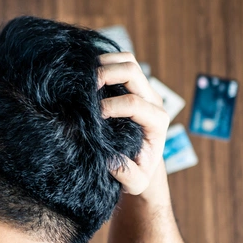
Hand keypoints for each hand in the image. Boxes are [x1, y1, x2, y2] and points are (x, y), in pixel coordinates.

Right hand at [97, 53, 169, 195]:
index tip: (93, 116)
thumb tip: (110, 159)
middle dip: (107, 74)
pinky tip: (87, 75)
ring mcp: (143, 89)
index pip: (134, 104)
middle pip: (132, 72)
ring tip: (85, 77)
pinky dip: (103, 62)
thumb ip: (127, 175)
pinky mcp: (132, 84)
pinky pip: (120, 62)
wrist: (142, 161)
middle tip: (86, 87)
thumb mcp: (135, 182)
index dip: (111, 106)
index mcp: (157, 122)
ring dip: (105, 62)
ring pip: (128, 60)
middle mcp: (153, 101)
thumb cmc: (138, 171)